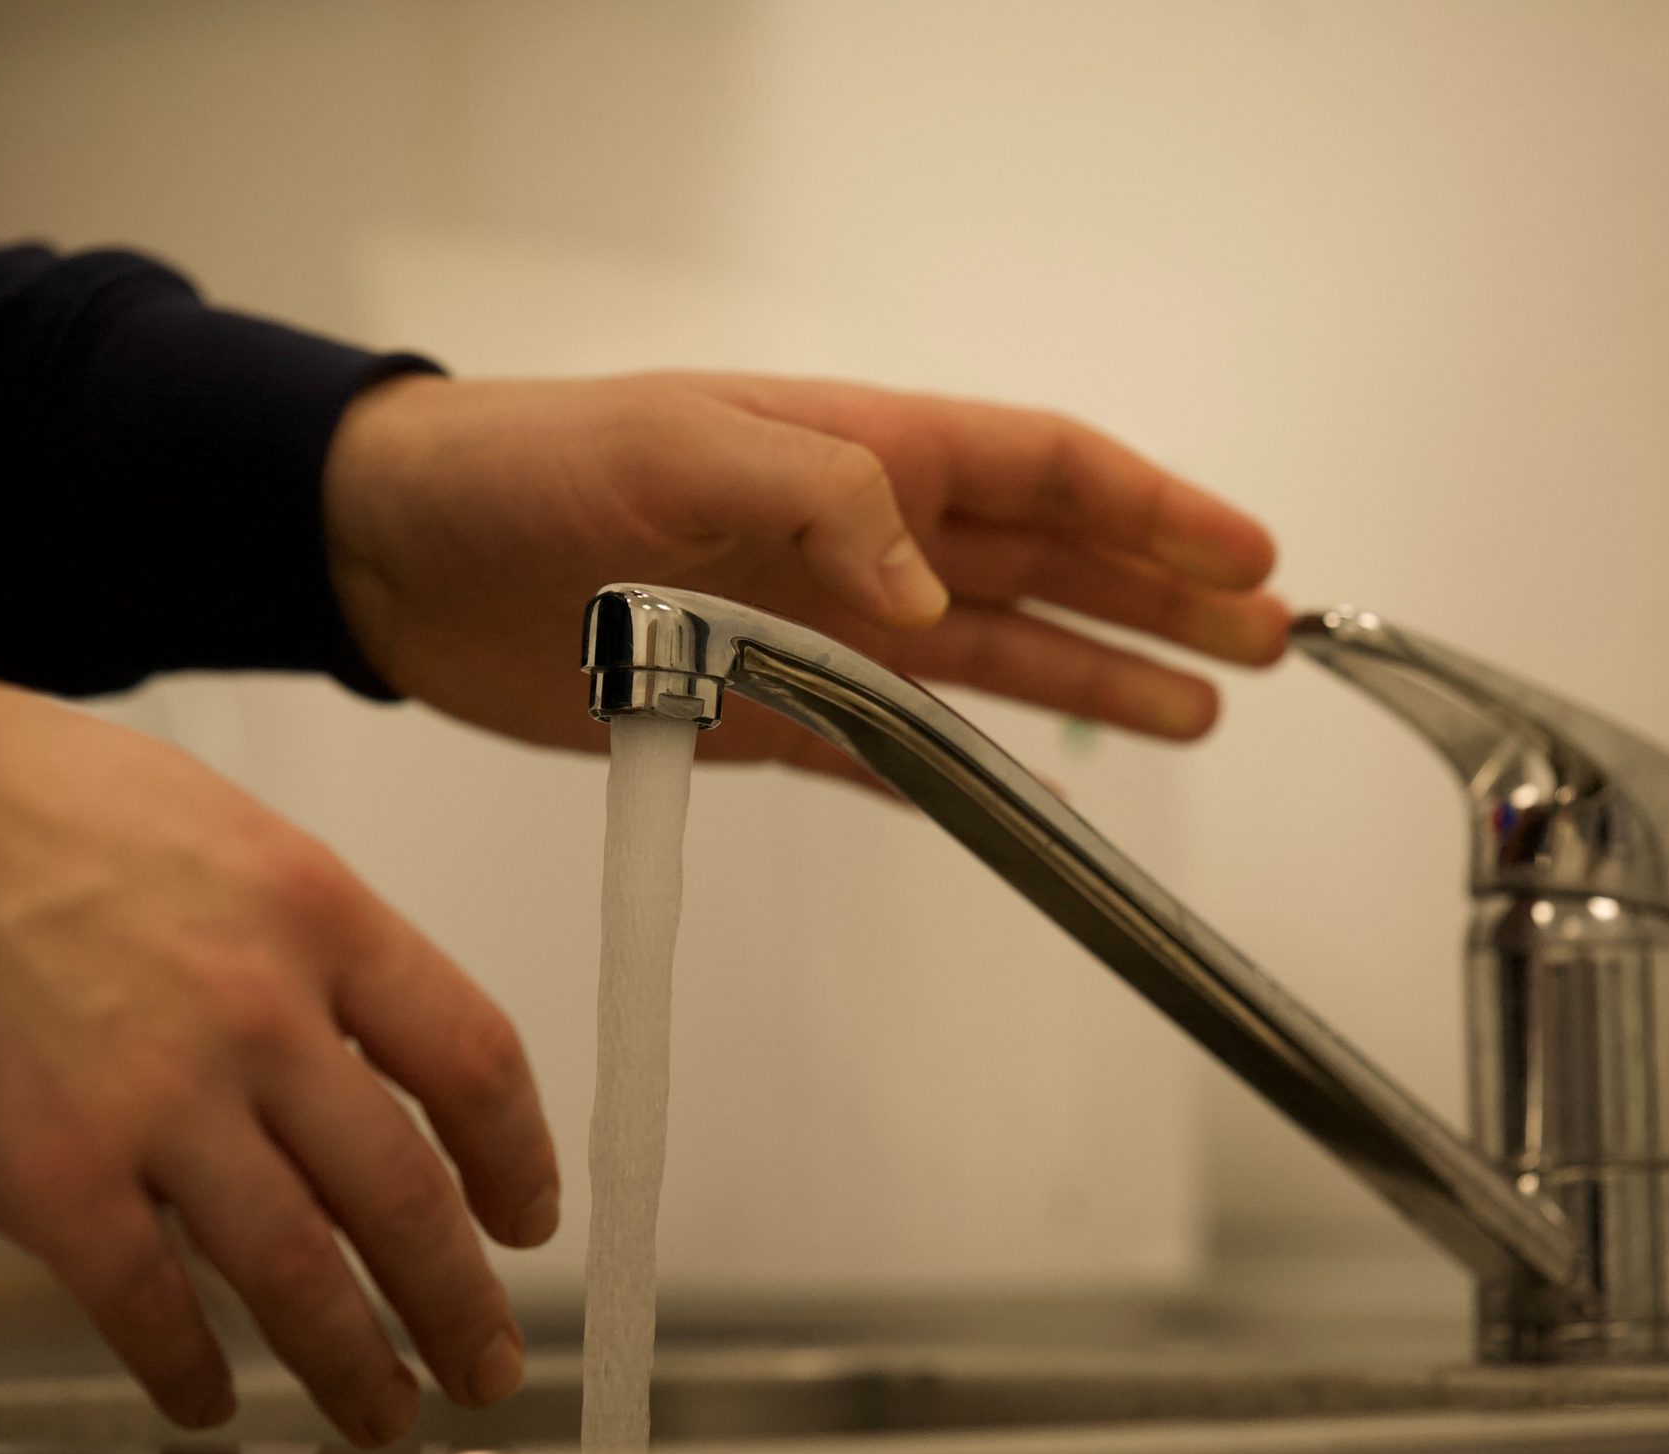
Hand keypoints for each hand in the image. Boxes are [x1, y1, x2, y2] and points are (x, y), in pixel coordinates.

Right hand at [0, 677, 559, 1445]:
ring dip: (354, 1365)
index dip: (517, 1158)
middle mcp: (260, 1014)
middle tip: (485, 1360)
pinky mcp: (45, 1175)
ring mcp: (156, 1102)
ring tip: (383, 1414)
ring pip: (299, 1275)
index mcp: (317, 915)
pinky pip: (148, 1308)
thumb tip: (355, 1049)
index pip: (473, 1059)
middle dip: (461, 1302)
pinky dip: (189, 1375)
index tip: (526, 1216)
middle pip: (405, 1195)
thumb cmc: (14, 798)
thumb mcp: (217, 833)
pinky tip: (208, 1403)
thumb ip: (298, 943)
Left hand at [323, 372, 1284, 779]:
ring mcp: (817, 630)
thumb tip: (937, 596)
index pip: (1044, 475)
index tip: (1251, 556)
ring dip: (1095, 678)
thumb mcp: (676, 451)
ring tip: (1198, 710)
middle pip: (1049, 569)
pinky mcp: (756, 712)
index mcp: (859, 453)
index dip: (1154, 514)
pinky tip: (1024, 788)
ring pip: (992, 661)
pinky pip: (888, 748)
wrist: (397, 557)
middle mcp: (859, 542)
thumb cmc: (523, 466)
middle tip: (1272, 639)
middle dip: (1162, 600)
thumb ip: (819, 503)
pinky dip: (957, 770)